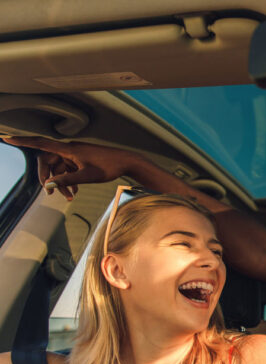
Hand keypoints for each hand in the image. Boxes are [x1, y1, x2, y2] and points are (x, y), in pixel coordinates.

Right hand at [3, 137, 140, 200]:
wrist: (127, 162)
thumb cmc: (109, 167)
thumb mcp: (87, 176)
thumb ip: (67, 180)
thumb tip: (49, 184)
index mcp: (68, 149)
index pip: (40, 143)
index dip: (22, 141)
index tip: (6, 137)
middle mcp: (69, 149)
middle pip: (48, 161)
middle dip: (47, 177)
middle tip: (50, 192)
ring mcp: (75, 155)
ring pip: (59, 168)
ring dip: (60, 182)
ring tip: (68, 197)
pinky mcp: (81, 160)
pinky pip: (68, 169)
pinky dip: (68, 180)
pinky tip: (74, 192)